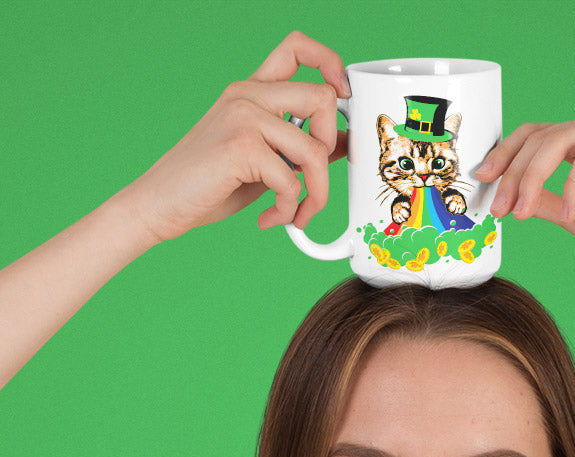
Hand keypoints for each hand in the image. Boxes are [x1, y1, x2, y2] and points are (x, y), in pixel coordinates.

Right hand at [119, 30, 349, 244]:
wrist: (159, 204)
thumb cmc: (209, 183)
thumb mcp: (263, 160)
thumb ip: (297, 146)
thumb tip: (343, 143)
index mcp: (252, 91)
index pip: (298, 48)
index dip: (330, 64)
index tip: (343, 97)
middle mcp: (248, 95)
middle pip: (323, 99)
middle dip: (331, 149)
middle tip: (313, 179)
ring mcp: (243, 118)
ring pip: (315, 150)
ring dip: (316, 194)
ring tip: (295, 213)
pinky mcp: (240, 147)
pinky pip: (291, 182)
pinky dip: (288, 209)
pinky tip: (271, 218)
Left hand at [475, 110, 574, 267]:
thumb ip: (543, 202)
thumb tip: (506, 199)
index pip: (533, 137)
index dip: (504, 157)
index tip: (482, 184)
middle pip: (539, 136)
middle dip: (511, 174)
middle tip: (499, 209)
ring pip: (559, 139)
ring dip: (532, 177)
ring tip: (520, 212)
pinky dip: (574, 183)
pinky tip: (570, 212)